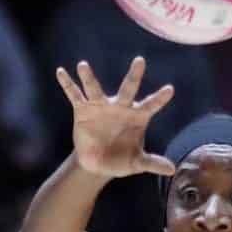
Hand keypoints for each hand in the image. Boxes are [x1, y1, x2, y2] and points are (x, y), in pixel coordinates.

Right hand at [55, 57, 176, 179]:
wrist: (98, 163)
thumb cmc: (121, 159)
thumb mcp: (136, 163)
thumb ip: (152, 163)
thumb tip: (171, 170)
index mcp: (137, 116)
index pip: (150, 105)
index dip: (159, 98)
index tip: (170, 90)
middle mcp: (120, 106)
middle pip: (128, 88)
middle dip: (134, 75)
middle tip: (140, 60)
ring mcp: (100, 106)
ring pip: (95, 89)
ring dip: (88, 77)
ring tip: (83, 65)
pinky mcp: (83, 110)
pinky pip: (75, 95)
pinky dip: (67, 84)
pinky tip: (60, 72)